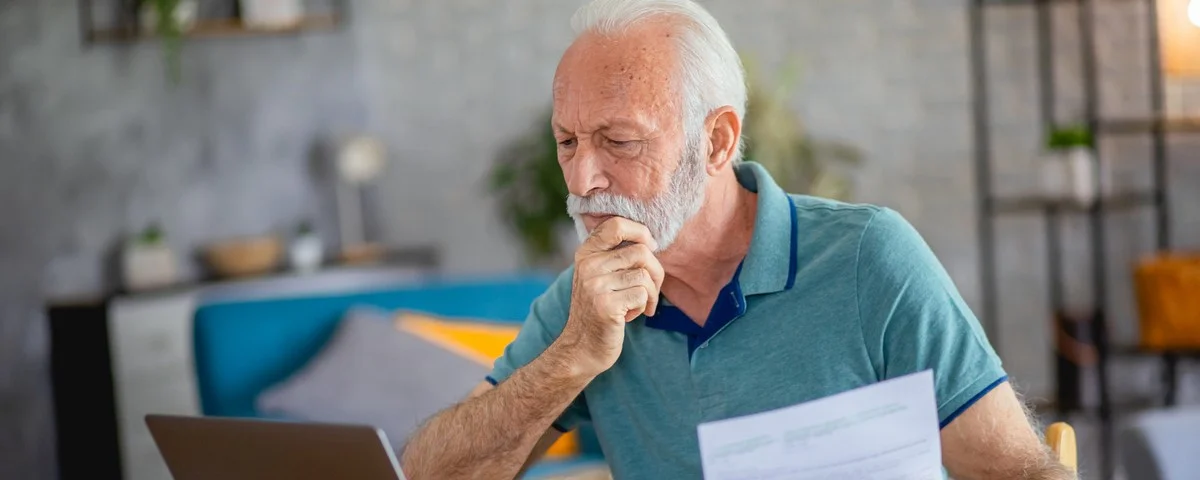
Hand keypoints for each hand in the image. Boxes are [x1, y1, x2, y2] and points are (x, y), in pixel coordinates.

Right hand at [556, 217, 664, 376]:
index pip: (616, 225)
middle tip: (651, 290)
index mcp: (586, 254)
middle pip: (641, 252)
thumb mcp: (598, 277)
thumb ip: (615, 256)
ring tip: (639, 305)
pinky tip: (630, 316)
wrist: (581, 348)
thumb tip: (651, 241)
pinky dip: (644, 307)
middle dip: (656, 272)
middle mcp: (588, 265)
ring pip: (645, 276)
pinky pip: (643, 295)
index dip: (640, 232)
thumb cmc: (599, 310)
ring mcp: (595, 285)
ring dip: (651, 294)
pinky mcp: (606, 305)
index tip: (650, 247)